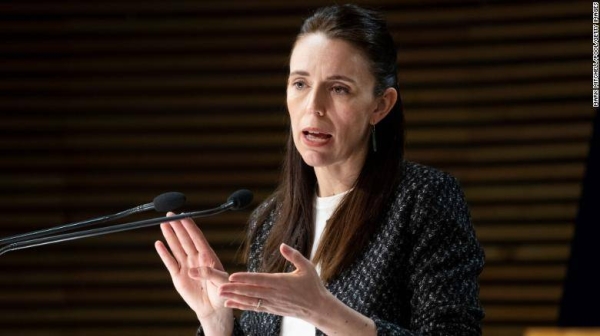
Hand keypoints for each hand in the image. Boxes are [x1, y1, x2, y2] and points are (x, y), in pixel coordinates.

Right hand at [154, 213, 231, 327]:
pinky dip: (164, 253)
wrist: (214, 309)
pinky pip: (170, 262)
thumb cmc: (222, 293)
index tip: (183, 216)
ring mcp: (186, 266)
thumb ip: (209, 274)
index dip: (190, 226)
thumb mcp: (221, 282)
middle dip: (177, 226)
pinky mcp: (178, 276)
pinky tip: (159, 243)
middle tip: (169, 214)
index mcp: (208, 256)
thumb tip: (191, 271)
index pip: (197, 237)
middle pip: (185, 239)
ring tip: (163, 223)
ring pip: (176, 247)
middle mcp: (196, 258)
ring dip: (170, 235)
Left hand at [218, 243, 328, 322]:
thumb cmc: (313, 286)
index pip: (260, 279)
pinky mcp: (272, 309)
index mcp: (281, 282)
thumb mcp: (307, 267)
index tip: (232, 276)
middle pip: (251, 291)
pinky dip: (241, 305)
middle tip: (219, 287)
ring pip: (250, 300)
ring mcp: (272, 303)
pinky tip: (230, 303)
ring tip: (220, 294)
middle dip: (234, 289)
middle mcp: (274, 294)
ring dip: (234, 297)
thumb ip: (294, 256)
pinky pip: (253, 307)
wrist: (318, 308)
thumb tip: (282, 245)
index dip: (245, 278)